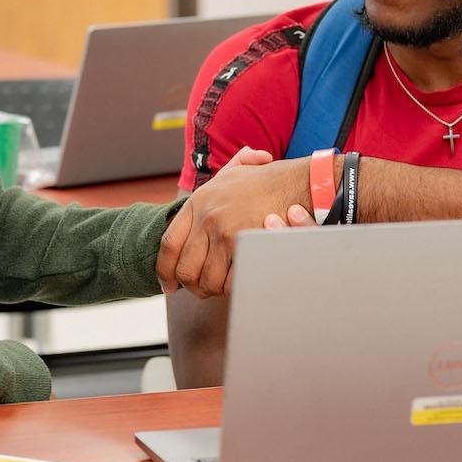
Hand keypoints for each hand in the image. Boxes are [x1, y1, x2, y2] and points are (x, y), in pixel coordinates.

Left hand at [157, 146, 303, 296]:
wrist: (296, 182)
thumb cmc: (267, 182)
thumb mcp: (234, 172)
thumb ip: (219, 178)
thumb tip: (219, 180)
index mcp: (197, 202)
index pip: (169, 244)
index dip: (165, 271)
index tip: (169, 285)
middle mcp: (205, 217)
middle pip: (185, 269)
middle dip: (192, 286)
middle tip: (202, 290)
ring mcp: (223, 232)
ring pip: (207, 280)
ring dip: (213, 289)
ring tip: (222, 286)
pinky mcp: (241, 245)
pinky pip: (228, 281)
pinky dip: (232, 288)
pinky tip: (238, 282)